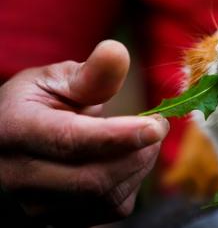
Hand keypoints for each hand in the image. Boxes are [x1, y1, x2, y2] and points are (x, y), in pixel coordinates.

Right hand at [0, 40, 168, 225]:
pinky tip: (127, 159)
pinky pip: (111, 208)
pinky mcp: (63, 219)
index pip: (71, 141)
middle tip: (156, 125)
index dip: (120, 135)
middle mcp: (22, 176)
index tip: (156, 124)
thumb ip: (90, 74)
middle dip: (138, 151)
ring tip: (141, 138)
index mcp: (17, 131)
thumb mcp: (56, 80)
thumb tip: (118, 52)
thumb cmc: (38, 104)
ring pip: (107, 196)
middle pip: (94, 178)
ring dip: (139, 165)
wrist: (15, 141)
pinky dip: (131, 182)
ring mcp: (40, 205)